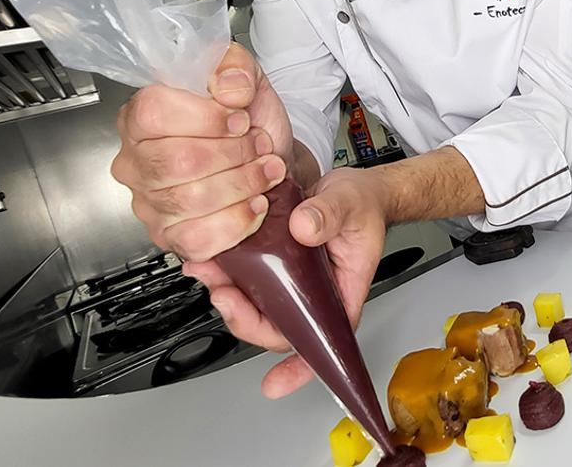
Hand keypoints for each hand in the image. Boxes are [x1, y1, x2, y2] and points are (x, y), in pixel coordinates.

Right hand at [111, 43, 293, 261]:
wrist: (267, 160)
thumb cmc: (247, 122)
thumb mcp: (246, 79)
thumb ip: (235, 66)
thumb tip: (228, 87)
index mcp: (140, 116)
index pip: (154, 113)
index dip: (206, 118)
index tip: (240, 119)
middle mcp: (135, 161)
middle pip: (177, 162)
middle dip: (233, 154)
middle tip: (259, 146)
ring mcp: (147, 203)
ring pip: (190, 200)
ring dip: (242, 184)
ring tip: (265, 171)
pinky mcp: (169, 237)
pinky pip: (197, 239)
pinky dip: (237, 222)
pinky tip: (253, 204)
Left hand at [184, 166, 388, 398]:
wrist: (351, 188)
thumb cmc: (363, 206)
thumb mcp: (352, 205)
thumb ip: (330, 215)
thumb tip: (304, 228)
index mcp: (339, 295)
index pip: (320, 343)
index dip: (298, 369)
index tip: (275, 384)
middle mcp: (312, 296)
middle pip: (275, 328)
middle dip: (244, 318)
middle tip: (224, 295)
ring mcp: (290, 283)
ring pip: (255, 306)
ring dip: (228, 296)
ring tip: (208, 272)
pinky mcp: (273, 265)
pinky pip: (247, 280)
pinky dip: (225, 274)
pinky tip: (209, 260)